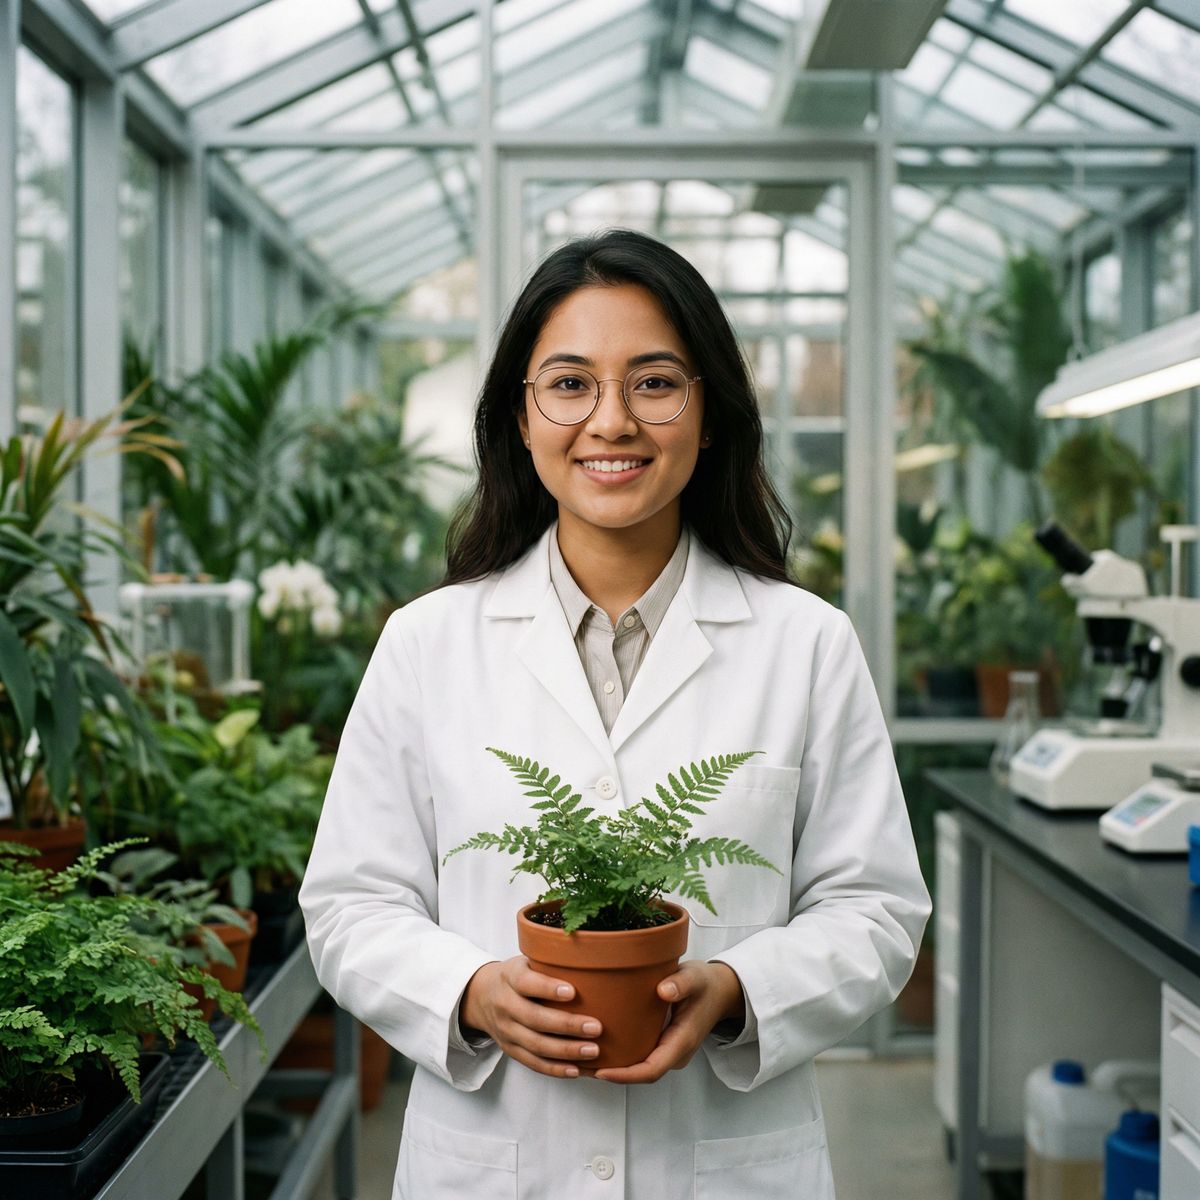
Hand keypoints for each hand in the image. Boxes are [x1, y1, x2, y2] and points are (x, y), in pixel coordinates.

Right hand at [460, 956, 602, 1078]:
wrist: (481, 996)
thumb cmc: (516, 976)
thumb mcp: (526, 960)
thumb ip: (549, 962)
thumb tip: (591, 963)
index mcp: (510, 977)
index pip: (526, 983)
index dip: (548, 988)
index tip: (572, 992)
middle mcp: (505, 1005)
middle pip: (535, 1018)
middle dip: (567, 1025)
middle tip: (595, 1027)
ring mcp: (506, 1030)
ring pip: (536, 1045)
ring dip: (566, 1050)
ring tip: (593, 1050)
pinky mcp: (510, 1049)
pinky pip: (533, 1063)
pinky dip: (555, 1069)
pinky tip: (576, 1069)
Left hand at [590, 960, 744, 1084]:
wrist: (720, 990)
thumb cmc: (705, 984)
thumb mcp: (695, 978)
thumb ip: (681, 984)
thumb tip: (664, 991)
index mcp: (682, 1042)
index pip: (651, 1069)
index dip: (626, 1075)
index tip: (601, 1071)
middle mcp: (674, 1052)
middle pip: (640, 1073)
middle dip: (611, 1074)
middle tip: (579, 1066)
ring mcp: (668, 1050)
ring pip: (638, 1068)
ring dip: (612, 1067)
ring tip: (580, 1060)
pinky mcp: (661, 1044)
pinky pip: (639, 1057)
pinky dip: (619, 1057)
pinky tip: (597, 1047)